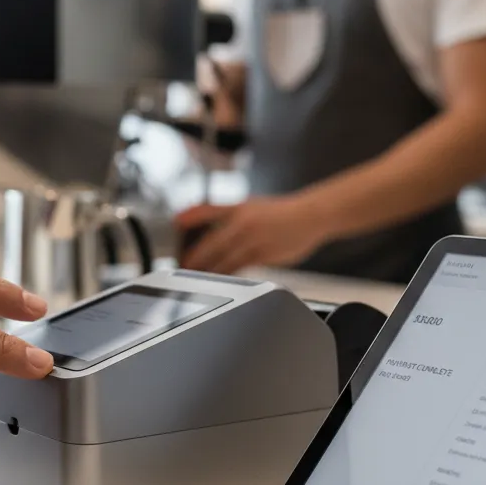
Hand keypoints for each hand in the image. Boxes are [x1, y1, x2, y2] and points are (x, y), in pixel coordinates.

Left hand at [175, 196, 328, 273]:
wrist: (311, 216)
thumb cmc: (279, 212)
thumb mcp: (248, 205)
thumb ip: (222, 213)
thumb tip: (194, 219)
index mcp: (238, 208)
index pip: (206, 211)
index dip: (188, 218)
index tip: (174, 226)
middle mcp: (243, 222)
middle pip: (211, 243)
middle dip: (193, 257)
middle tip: (181, 265)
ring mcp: (254, 239)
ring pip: (224, 260)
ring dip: (207, 270)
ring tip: (194, 277)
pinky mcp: (264, 255)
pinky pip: (240, 268)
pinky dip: (227, 274)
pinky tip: (219, 279)